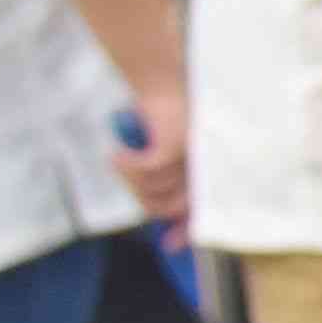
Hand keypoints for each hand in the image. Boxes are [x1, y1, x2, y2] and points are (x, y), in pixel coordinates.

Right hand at [109, 82, 191, 222]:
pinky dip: (128, 165)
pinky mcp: (175, 143)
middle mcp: (201, 166)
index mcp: (204, 170)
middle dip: (141, 196)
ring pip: (153, 189)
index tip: (168, 245)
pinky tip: (118, 154)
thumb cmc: (161, 113)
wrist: (161, 78)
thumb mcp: (162, 149)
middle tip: (127, 174)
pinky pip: (148, 170)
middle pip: (166, 206)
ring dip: (130, 178)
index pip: (198, 210)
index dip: (184, 231)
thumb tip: (153, 208)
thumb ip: (161, 176)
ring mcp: (190, 156)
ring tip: (122, 157)